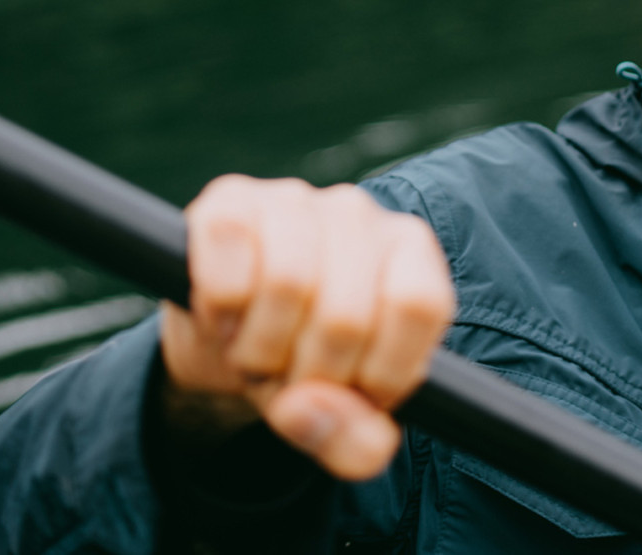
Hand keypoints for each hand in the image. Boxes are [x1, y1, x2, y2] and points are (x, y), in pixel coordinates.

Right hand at [159, 175, 455, 479]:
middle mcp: (359, 213)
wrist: (222, 332)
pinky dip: (221, 312)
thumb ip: (354, 441)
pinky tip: (224, 316)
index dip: (382, 370)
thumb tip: (312, 413)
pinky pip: (229, 261)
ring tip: (255, 350)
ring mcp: (294, 200)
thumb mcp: (339, 415)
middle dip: (307, 374)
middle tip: (290, 375)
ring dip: (258, 348)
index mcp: (409, 250)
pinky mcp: (229, 200)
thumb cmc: (300, 361)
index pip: (420, 306)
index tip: (354, 390)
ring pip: (287, 284)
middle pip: (347, 315)